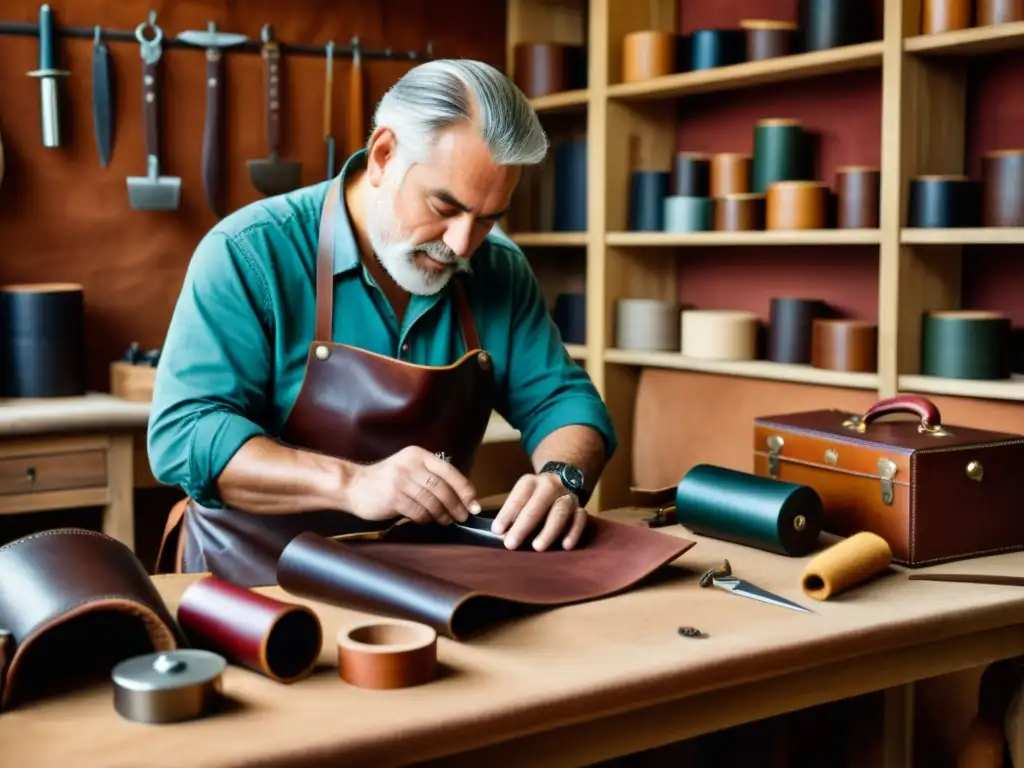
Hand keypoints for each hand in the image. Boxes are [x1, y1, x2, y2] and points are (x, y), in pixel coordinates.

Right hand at [342, 447, 479, 525]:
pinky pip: (418, 512)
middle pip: (443, 488)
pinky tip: (428, 521)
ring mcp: (401, 481)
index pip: (449, 472)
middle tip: (463, 516)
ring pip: (432, 502)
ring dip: (443, 515)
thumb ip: (429, 476)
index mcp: (418, 455)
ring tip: (447, 521)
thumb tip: (459, 494)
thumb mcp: (408, 468)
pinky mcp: (393, 498)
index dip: (464, 489)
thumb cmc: (385, 480)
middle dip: (457, 505)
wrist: (353, 485)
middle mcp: (411, 465)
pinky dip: (427, 519)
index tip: (473, 503)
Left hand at [490, 472, 586, 550]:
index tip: (497, 531)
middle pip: (538, 504)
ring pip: (561, 511)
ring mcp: (567, 496)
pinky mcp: (581, 508)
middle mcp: (550, 486)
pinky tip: (566, 545)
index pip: (518, 498)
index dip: (506, 514)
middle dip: (523, 525)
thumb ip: (512, 514)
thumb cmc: (534, 497)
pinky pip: (580, 519)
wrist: (562, 481)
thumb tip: (502, 534)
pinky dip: (574, 532)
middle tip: (511, 544)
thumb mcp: (521, 498)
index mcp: (530, 482)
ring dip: (549, 530)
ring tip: (537, 547)